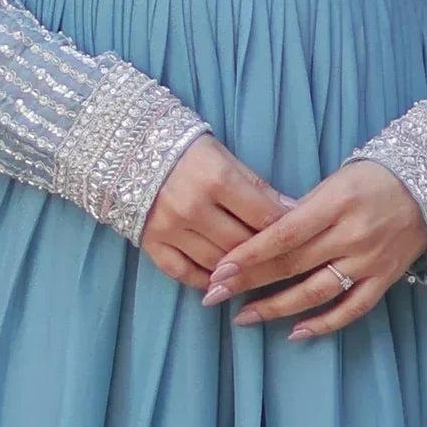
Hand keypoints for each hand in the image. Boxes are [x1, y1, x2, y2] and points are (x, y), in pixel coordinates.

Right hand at [141, 133, 287, 287]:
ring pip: (217, 264)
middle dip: (265, 253)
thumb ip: (257, 186)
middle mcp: (193, 207)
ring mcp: (170, 228)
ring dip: (238, 269)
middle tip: (279, 256)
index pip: (264, 217)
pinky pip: (184, 273)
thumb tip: (293, 210)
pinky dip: (206, 280)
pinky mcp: (151, 243)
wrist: (126, 147)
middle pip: (243, 245)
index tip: (300, 235)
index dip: (287, 229)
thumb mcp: (224, 157)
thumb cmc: (185, 149)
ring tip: (253, 268)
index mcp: (216, 179)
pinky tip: (220, 279)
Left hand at [201, 159, 426, 339]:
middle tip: (213, 295)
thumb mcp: (335, 181)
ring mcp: (369, 261)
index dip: (249, 255)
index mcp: (336, 204)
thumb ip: (300, 211)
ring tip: (243, 317)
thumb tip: (259, 240)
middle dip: (248, 282)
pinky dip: (324, 323)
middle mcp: (352, 235)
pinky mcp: (384, 280)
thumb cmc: (373, 179)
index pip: (283, 235)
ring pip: (316, 292)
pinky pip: (351, 309)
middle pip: (292, 265)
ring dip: (276, 308)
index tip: (219, 269)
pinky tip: (295, 332)